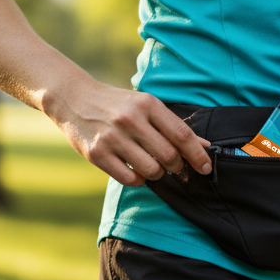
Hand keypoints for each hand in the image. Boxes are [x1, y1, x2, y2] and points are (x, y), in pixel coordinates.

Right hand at [46, 78, 211, 186]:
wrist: (74, 99)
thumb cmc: (118, 105)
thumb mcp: (147, 107)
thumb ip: (174, 127)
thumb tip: (204, 146)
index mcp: (147, 105)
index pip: (182, 135)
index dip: (198, 155)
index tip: (205, 168)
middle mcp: (131, 120)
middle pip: (169, 156)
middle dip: (177, 167)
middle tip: (173, 166)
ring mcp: (112, 138)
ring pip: (151, 171)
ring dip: (158, 174)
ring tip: (152, 166)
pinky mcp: (97, 154)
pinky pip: (130, 179)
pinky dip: (138, 180)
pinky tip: (135, 170)